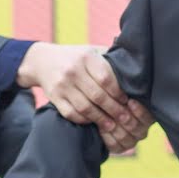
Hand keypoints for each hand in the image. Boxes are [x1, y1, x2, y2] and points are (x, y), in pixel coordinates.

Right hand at [16, 43, 153, 151]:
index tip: (128, 101)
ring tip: (111, 125)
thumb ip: (110, 58)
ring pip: (85, 107)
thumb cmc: (75, 57)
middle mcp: (73, 70)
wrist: (43, 60)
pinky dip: (83, 120)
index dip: (119, 92)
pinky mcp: (54, 97)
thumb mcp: (91, 51)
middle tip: (125, 119)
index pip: (106, 78)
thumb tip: (135, 67)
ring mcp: (62, 85)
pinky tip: (93, 122)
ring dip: (100, 119)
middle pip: (97, 95)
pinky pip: (71, 113)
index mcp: (86, 57)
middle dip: (114, 109)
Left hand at [99, 98, 154, 153]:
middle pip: (135, 128)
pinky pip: (115, 145)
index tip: (130, 102)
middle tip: (115, 108)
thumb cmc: (116, 97)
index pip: (147, 118)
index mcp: (147, 118)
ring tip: (106, 116)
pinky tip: (101, 127)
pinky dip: (107, 136)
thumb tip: (132, 95)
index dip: (139, 111)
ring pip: (125, 137)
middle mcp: (141, 131)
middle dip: (124, 117)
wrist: (101, 108)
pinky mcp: (119, 148)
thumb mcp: (124, 94)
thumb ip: (130, 94)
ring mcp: (131, 141)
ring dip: (114, 126)